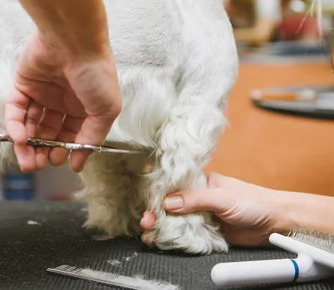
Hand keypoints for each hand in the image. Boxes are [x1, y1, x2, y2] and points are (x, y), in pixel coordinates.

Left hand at [5, 30, 121, 172]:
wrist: (74, 40)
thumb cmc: (96, 72)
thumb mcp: (105, 110)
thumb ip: (92, 138)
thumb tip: (79, 162)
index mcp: (84, 106)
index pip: (71, 135)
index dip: (65, 150)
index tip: (61, 162)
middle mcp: (61, 101)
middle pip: (48, 133)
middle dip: (43, 151)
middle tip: (39, 165)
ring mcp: (41, 92)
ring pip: (30, 125)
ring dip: (27, 145)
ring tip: (27, 162)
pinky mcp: (23, 84)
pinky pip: (16, 109)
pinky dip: (16, 126)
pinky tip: (21, 139)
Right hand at [140, 173, 287, 246]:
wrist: (276, 223)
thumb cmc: (253, 201)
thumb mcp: (222, 197)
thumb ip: (195, 199)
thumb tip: (168, 202)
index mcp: (200, 182)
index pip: (173, 185)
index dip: (158, 194)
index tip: (147, 204)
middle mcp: (197, 198)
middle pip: (171, 205)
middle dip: (156, 214)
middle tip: (146, 223)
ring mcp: (202, 216)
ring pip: (177, 221)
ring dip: (163, 227)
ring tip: (149, 235)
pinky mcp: (207, 232)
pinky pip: (187, 235)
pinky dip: (175, 239)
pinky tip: (163, 242)